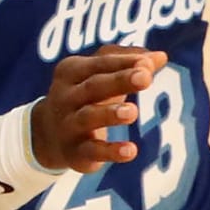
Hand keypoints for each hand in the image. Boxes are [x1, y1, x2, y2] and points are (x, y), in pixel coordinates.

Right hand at [29, 46, 167, 171]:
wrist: (48, 135)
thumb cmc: (85, 96)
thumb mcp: (101, 75)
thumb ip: (129, 63)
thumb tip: (161, 57)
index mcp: (71, 71)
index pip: (100, 63)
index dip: (124, 63)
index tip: (148, 63)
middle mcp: (66, 97)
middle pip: (94, 86)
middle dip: (119, 81)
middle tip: (145, 77)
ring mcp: (68, 125)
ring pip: (88, 117)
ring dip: (110, 114)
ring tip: (133, 112)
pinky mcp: (75, 152)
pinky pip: (93, 151)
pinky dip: (111, 151)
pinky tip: (131, 151)